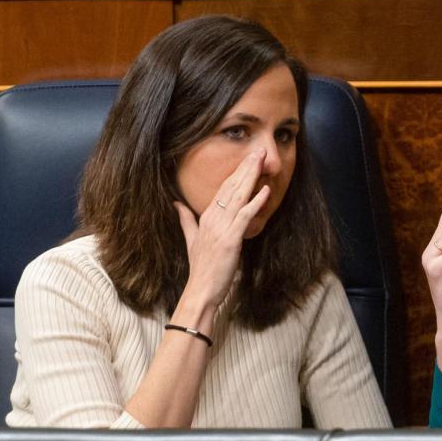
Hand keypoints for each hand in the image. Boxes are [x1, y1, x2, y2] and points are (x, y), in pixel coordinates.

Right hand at [175, 149, 271, 307]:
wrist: (201, 289)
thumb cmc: (201, 268)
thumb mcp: (190, 240)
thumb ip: (185, 219)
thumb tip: (176, 204)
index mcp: (206, 217)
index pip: (223, 188)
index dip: (236, 172)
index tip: (247, 158)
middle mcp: (213, 218)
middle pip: (231, 187)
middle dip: (246, 167)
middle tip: (259, 150)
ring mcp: (221, 227)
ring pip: (238, 196)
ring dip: (251, 177)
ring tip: (261, 160)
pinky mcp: (231, 239)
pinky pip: (244, 216)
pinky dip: (255, 202)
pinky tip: (264, 190)